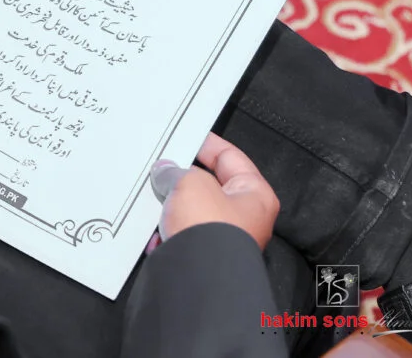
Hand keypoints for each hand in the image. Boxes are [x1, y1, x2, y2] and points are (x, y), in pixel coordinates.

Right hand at [148, 132, 278, 249]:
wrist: (198, 276)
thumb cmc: (210, 230)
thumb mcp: (190, 183)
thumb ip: (177, 171)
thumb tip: (166, 171)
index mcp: (255, 195)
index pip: (230, 157)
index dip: (207, 144)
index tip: (187, 137)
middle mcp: (245, 218)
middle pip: (210, 185)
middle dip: (184, 178)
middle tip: (164, 167)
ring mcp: (224, 239)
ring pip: (192, 210)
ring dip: (173, 204)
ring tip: (158, 197)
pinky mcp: (202, 255)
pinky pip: (182, 233)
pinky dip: (167, 228)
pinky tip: (156, 226)